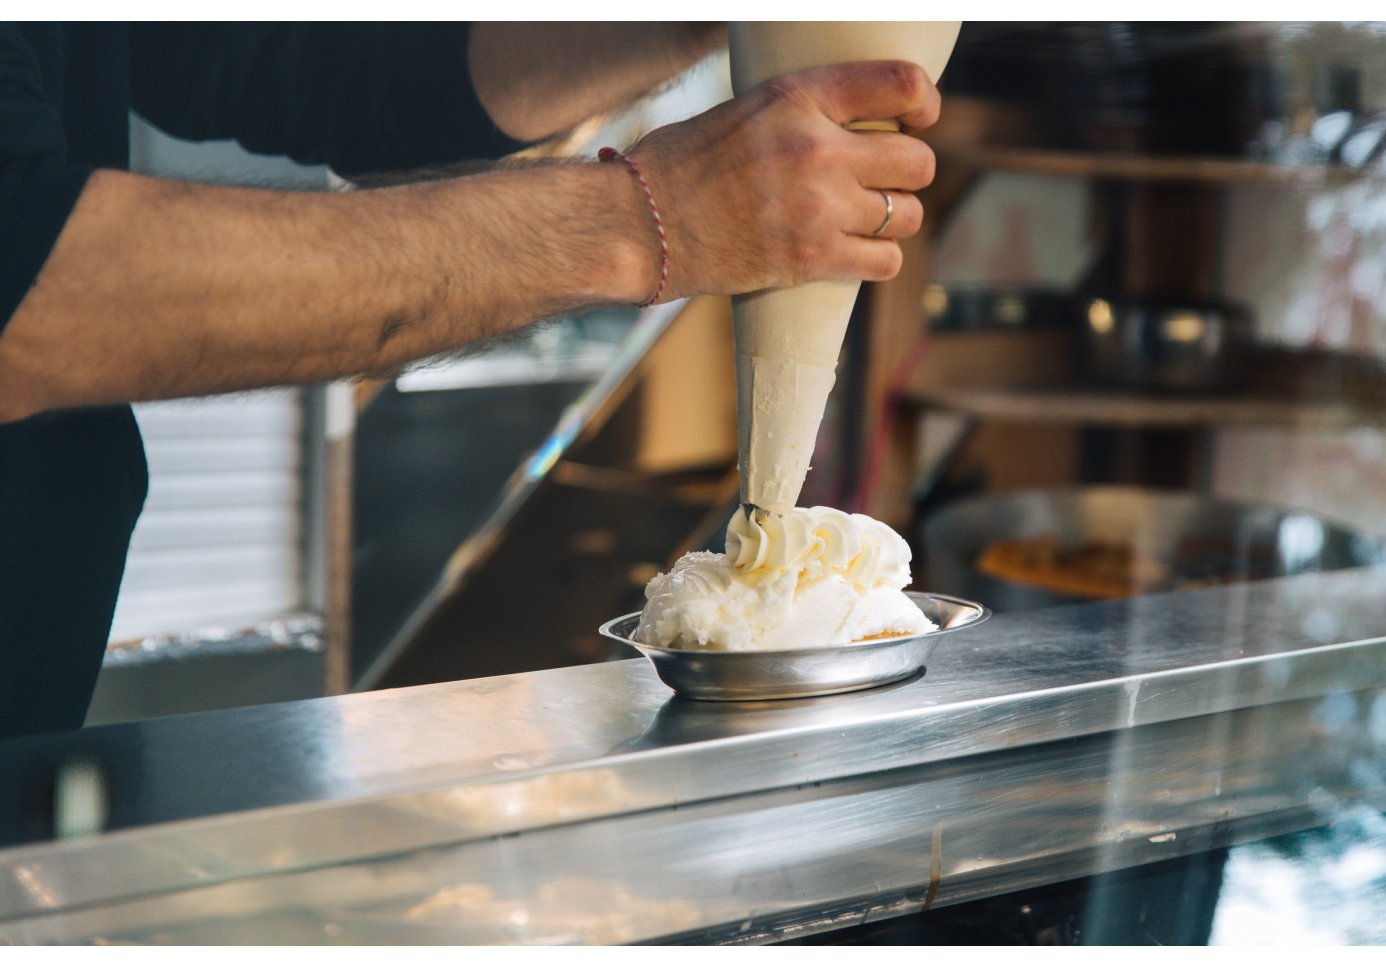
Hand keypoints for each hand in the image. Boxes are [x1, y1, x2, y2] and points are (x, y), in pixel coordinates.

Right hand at [628, 60, 940, 299]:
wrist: (640, 224)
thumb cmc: (677, 167)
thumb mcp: (742, 112)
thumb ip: (800, 114)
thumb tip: (848, 127)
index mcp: (798, 98)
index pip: (901, 85)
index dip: (925, 103)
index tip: (921, 118)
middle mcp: (816, 149)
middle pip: (917, 161)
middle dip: (908, 174)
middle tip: (882, 183)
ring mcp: (818, 206)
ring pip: (908, 215)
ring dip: (895, 220)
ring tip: (866, 222)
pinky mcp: (811, 257)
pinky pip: (885, 261)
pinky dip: (878, 260)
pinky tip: (857, 255)